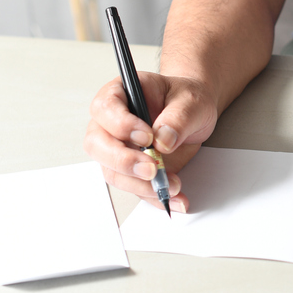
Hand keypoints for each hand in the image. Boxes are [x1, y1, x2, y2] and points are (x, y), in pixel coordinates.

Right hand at [83, 72, 219, 209]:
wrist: (194, 114)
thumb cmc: (186, 99)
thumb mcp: (190, 101)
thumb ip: (178, 118)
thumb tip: (163, 141)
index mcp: (120, 94)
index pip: (105, 108)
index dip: (121, 125)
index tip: (147, 136)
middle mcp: (111, 123)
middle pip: (97, 145)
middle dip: (123, 161)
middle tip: (152, 168)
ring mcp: (118, 148)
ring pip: (113, 172)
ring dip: (140, 184)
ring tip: (172, 185)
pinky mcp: (131, 170)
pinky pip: (134, 187)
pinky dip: (153, 197)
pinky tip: (174, 198)